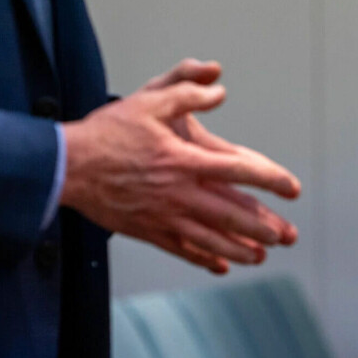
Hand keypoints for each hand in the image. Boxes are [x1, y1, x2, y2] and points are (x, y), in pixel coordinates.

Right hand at [60, 60, 299, 273]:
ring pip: (211, 239)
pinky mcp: (147, 231)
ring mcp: (164, 216)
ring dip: (240, 249)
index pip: (240, 170)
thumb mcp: (148, 100)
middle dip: (264, 227)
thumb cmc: (107, 132)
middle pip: (232, 214)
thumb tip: (220, 90)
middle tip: (287, 236)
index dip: (270, 179)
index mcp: (184, 160)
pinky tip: (220, 267)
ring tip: (262, 257)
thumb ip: (187, 94)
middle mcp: (179, 193)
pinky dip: (203, 259)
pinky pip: (182, 250)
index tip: (292, 188)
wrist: (65, 167)